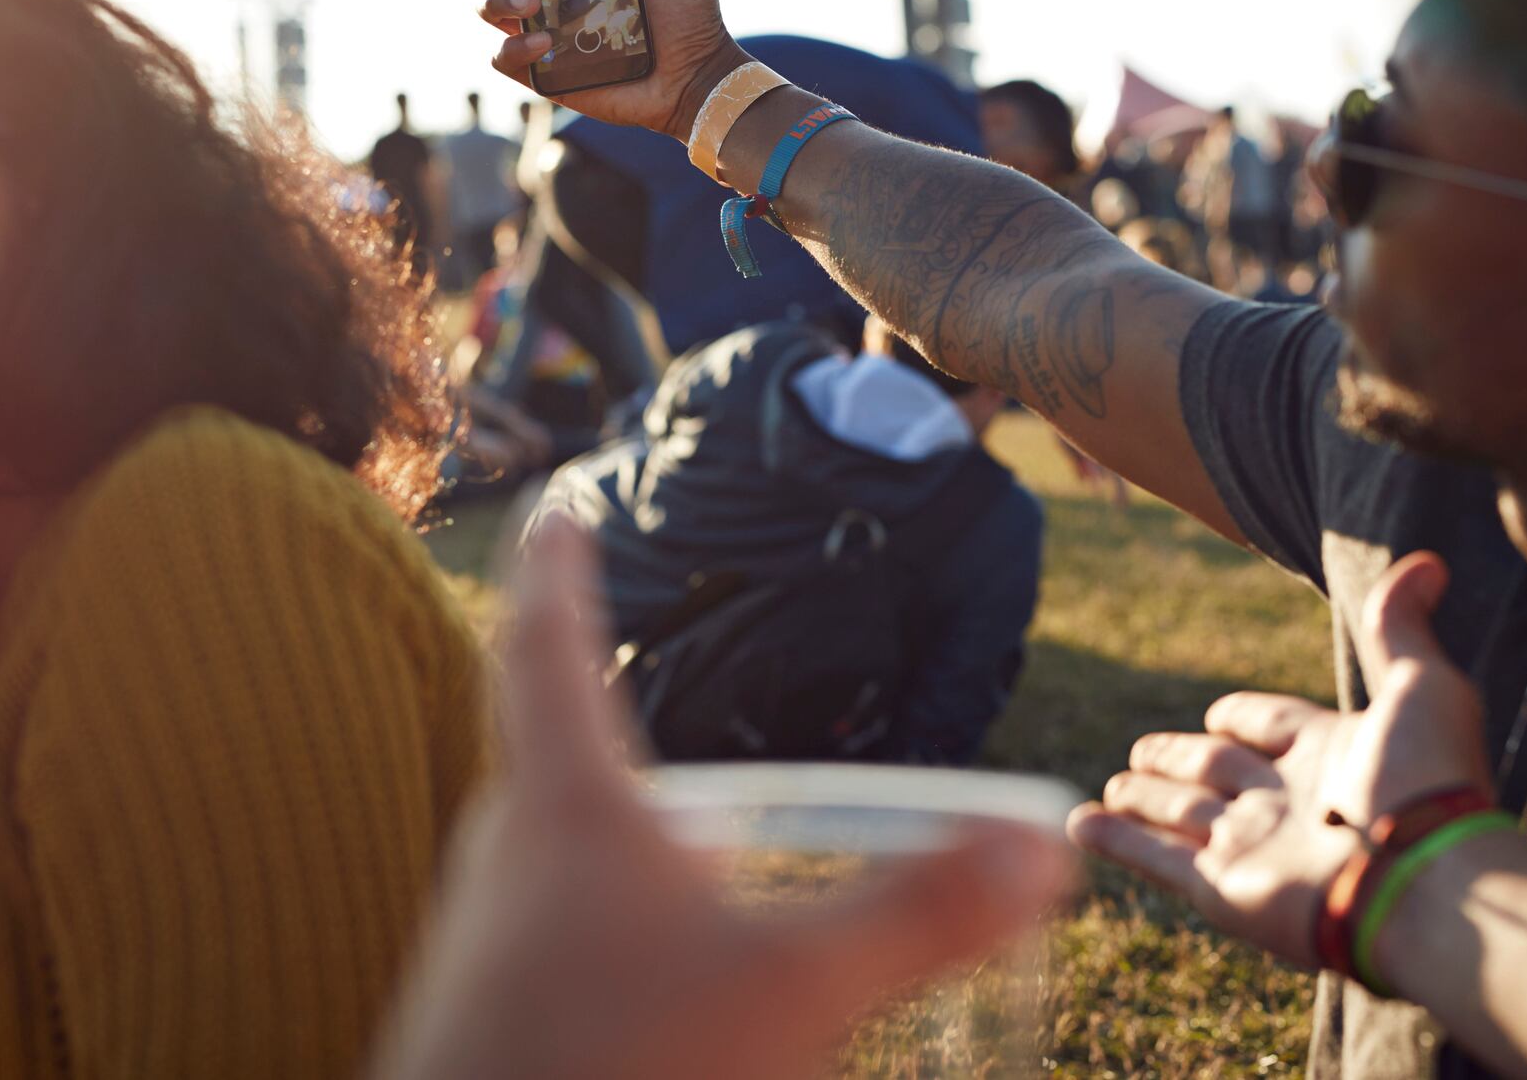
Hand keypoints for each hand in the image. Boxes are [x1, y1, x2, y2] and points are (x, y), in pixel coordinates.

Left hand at [375, 519, 1077, 1079]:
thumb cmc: (611, 1069)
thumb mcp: (790, 991)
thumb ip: (916, 919)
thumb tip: (1039, 855)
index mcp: (565, 806)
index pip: (546, 639)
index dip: (558, 565)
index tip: (556, 503)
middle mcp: (507, 854)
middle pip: (543, 739)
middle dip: (583, 686)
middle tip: (609, 641)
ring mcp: (487, 937)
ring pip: (550, 840)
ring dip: (610, 811)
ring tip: (670, 809)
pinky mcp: (489, 1008)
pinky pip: (553, 919)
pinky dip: (610, 899)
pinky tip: (658, 957)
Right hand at [1066, 553, 1487, 968]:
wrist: (1423, 885)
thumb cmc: (1426, 784)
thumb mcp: (1419, 686)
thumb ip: (1398, 626)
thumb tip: (1426, 561)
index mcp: (1332, 752)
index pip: (1271, 724)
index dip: (1244, 717)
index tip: (1218, 714)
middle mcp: (1289, 800)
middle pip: (1217, 769)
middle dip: (1180, 758)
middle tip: (1142, 748)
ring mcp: (1252, 846)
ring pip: (1182, 813)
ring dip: (1145, 798)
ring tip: (1114, 786)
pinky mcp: (1222, 889)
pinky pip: (1156, 858)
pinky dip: (1115, 841)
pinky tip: (1080, 824)